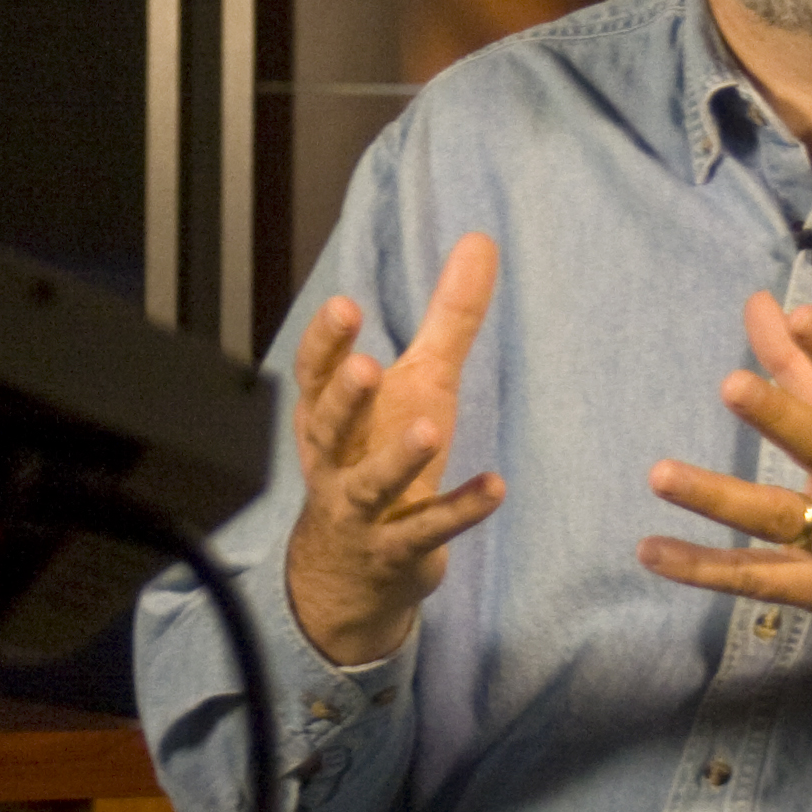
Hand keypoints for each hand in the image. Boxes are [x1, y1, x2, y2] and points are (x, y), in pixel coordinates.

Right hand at [285, 233, 505, 665]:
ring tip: (430, 428)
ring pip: (371, 485)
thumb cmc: (381, 454)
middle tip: (365, 364)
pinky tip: (495, 487)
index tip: (345, 305)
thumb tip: (483, 241)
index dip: (326, 344)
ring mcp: (363, 511)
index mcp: (330, 416)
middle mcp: (336, 461)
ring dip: (397, 459)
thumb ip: (447, 318)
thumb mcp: (417, 384)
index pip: (315, 375)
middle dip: (346, 397)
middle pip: (331, 427)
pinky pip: (427, 530)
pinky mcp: (399, 549)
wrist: (352, 570)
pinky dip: (459, 510)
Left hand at [637, 293, 811, 672]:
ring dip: (718, 498)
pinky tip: (651, 550)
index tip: (803, 314)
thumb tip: (762, 303)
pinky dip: (701, 568)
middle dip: (782, 417)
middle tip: (732, 384)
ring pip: (778, 518)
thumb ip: (807, 365)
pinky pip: (754, 579)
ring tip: (659, 475)